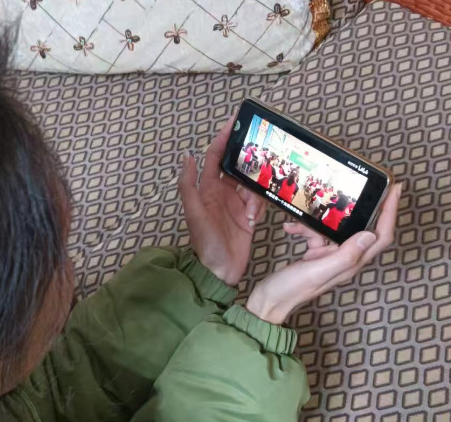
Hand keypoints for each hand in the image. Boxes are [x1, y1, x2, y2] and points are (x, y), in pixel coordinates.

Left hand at [178, 117, 266, 285]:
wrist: (219, 271)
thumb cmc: (204, 243)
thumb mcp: (193, 213)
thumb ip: (188, 185)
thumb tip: (187, 156)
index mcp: (207, 189)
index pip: (216, 157)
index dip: (224, 138)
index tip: (235, 121)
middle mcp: (222, 194)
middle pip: (238, 167)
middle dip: (249, 157)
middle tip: (263, 145)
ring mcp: (237, 205)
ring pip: (251, 183)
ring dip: (257, 183)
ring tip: (261, 185)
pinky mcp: (249, 217)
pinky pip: (259, 201)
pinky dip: (260, 202)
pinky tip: (258, 209)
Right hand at [246, 182, 401, 323]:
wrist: (269, 301)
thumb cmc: (292, 290)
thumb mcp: (318, 270)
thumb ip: (345, 255)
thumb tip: (370, 234)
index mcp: (351, 263)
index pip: (380, 236)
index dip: (390, 212)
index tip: (395, 189)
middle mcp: (345, 259)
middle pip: (364, 228)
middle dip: (365, 207)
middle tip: (366, 186)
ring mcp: (330, 257)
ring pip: (334, 229)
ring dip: (320, 220)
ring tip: (303, 214)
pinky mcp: (316, 255)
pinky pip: (316, 234)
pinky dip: (304, 228)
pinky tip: (290, 227)